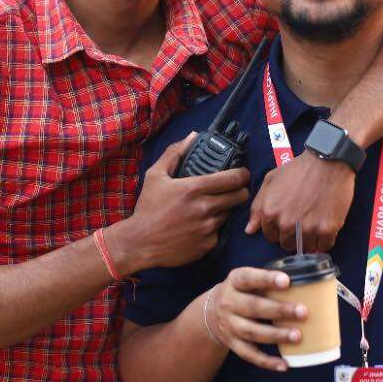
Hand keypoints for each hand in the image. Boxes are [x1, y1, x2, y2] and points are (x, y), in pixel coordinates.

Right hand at [108, 133, 249, 272]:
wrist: (140, 243)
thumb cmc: (147, 208)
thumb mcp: (155, 176)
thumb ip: (174, 154)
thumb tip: (192, 137)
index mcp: (194, 188)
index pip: (233, 179)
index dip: (242, 174)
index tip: (242, 173)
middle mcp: (205, 208)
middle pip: (240, 197)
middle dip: (240, 191)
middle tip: (233, 190)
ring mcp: (208, 228)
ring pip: (229, 214)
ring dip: (224, 209)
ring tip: (209, 207)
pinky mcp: (208, 245)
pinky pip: (219, 232)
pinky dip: (212, 227)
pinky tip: (199, 225)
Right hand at [206, 267, 306, 371]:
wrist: (211, 313)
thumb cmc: (241, 292)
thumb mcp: (247, 281)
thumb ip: (267, 281)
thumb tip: (305, 285)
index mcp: (234, 281)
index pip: (248, 278)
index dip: (266, 279)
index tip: (286, 281)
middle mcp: (229, 303)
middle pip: (253, 307)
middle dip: (278, 310)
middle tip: (303, 312)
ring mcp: (229, 325)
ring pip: (252, 332)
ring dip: (276, 335)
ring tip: (297, 336)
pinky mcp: (232, 344)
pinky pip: (249, 355)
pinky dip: (267, 362)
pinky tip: (284, 365)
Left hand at [246, 151, 354, 251]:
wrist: (327, 161)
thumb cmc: (298, 169)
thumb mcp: (271, 181)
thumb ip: (258, 207)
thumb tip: (250, 230)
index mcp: (270, 213)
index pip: (270, 236)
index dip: (279, 230)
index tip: (288, 221)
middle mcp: (286, 224)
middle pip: (287, 245)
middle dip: (293, 237)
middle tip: (302, 223)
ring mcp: (307, 228)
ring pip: (305, 249)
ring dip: (309, 241)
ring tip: (314, 225)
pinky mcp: (327, 229)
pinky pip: (324, 246)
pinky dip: (325, 240)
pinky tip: (326, 228)